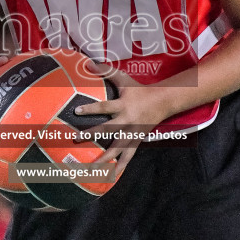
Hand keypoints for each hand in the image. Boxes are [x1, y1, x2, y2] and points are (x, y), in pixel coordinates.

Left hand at [73, 67, 167, 183]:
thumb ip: (106, 71)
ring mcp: (132, 133)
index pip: (104, 106)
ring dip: (105, 159)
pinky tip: (110, 177)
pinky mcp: (136, 141)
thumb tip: (88, 62)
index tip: (76, 112)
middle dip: (92, 134)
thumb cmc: (139, 90)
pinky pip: (127, 156)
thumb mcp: (124, 79)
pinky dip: (119, 167)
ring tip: (92, 169)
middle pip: (108, 129)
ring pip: (117, 148)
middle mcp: (127, 120)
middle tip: (76, 139)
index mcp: (123, 105)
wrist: (163, 102)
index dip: (91, 109)